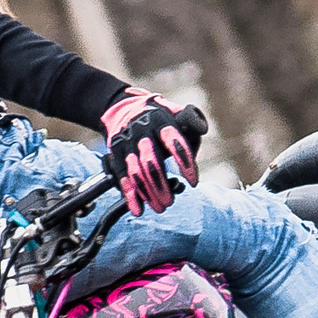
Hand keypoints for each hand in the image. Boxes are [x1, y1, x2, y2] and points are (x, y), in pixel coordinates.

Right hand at [100, 93, 206, 216]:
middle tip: (171, 202)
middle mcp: (142, 132)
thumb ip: (192, 124)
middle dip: (161, 185)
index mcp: (161, 122)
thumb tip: (201, 131)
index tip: (193, 182)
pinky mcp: (115, 155)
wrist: (123, 108)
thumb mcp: (177, 113)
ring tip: (160, 207)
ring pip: (136, 173)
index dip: (185, 163)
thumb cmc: (159, 118)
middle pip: (151, 162)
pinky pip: (122, 177)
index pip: (174, 142)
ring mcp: (127, 144)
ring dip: (148, 193)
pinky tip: (138, 209)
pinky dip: (130, 195)